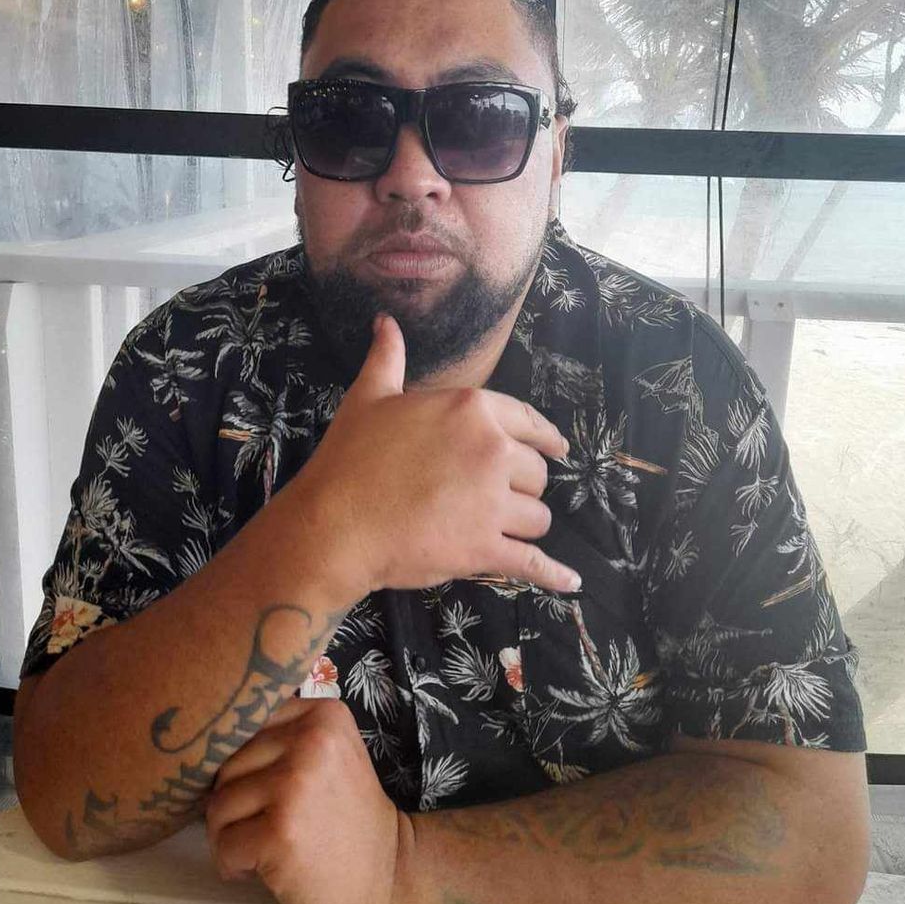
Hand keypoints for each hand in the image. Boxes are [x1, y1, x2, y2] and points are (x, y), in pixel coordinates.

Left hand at [206, 698, 412, 903]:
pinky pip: (224, 843)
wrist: (387, 873)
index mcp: (323, 713)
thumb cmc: (345, 815)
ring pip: (220, 802)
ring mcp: (296, 782)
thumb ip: (286, 733)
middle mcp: (311, 739)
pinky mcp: (281, 829)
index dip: (243, 760)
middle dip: (234, 801)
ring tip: (263, 844)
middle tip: (263, 824)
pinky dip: (232, 863)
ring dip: (229, 833)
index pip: (248, 722)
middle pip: (229, 763)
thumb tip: (215, 737)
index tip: (262, 787)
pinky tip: (261, 866)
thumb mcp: (330, 752)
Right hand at [284, 314, 580, 597]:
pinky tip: (570, 582)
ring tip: (499, 529)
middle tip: (493, 496)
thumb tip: (385, 321)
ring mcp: (492, 503)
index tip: (559, 450)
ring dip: (523, 524)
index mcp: (472, 409)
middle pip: (537, 473)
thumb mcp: (369, 398)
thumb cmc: (350, 457)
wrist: (334, 522)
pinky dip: (554, 575)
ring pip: (537, 517)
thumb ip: (388, 358)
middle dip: (520, 486)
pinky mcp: (486, 548)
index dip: (547, 439)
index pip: (530, 423)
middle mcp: (492, 451)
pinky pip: (534, 563)